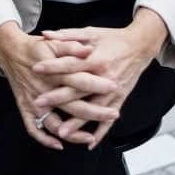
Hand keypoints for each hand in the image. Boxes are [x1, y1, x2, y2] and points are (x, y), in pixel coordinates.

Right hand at [0, 21, 118, 149]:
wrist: (10, 51)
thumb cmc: (35, 47)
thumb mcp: (54, 42)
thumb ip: (71, 46)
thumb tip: (88, 50)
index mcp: (53, 72)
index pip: (79, 80)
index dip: (97, 85)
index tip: (114, 87)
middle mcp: (44, 89)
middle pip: (73, 106)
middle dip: (95, 113)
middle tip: (113, 115)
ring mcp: (34, 101)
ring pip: (55, 123)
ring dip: (73, 133)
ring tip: (90, 137)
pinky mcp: (25, 108)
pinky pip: (34, 129)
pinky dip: (45, 139)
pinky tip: (59, 145)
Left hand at [33, 10, 167, 146]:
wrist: (139, 45)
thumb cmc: (112, 38)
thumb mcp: (91, 32)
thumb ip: (68, 35)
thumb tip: (45, 34)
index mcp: (95, 57)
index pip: (70, 63)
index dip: (53, 66)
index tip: (35, 69)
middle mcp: (103, 76)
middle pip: (78, 89)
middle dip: (58, 97)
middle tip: (39, 103)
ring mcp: (113, 89)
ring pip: (92, 109)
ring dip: (77, 122)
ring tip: (61, 131)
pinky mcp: (120, 98)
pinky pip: (110, 119)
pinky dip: (101, 132)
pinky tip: (89, 143)